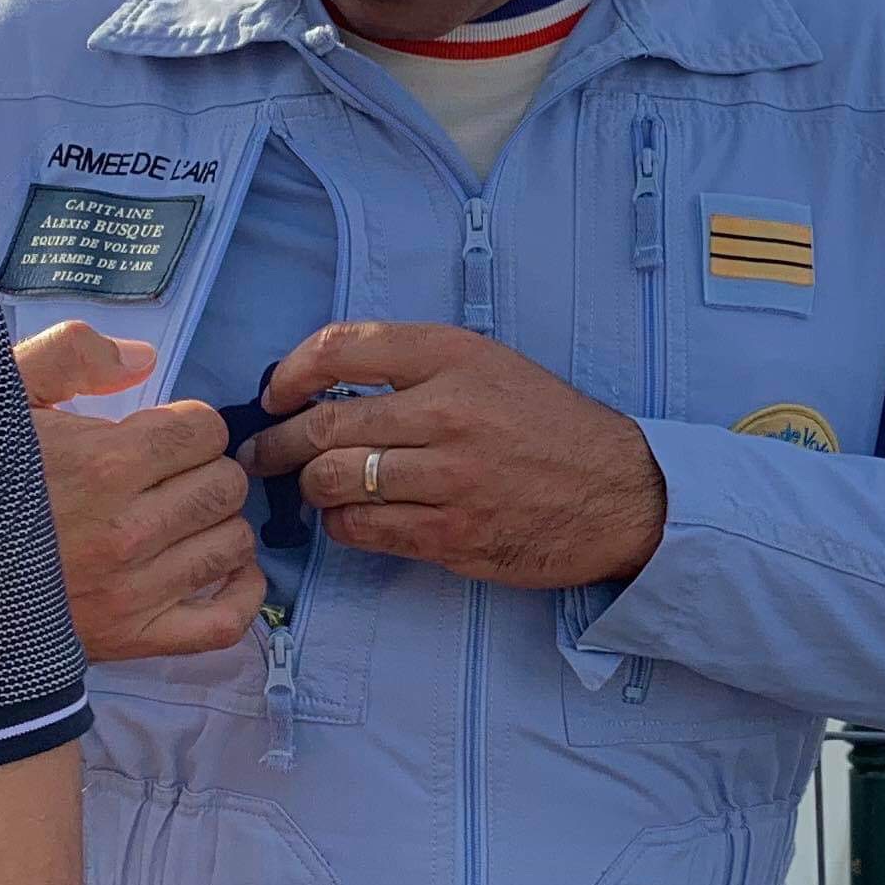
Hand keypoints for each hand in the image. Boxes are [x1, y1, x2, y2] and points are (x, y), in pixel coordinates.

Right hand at [12, 322, 264, 660]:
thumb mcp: (3, 396)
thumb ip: (71, 355)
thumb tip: (145, 359)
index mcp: (104, 465)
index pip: (203, 431)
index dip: (187, 427)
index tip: (160, 437)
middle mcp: (129, 531)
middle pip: (225, 485)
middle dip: (204, 470)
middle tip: (167, 477)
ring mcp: (136, 592)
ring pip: (233, 543)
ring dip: (216, 524)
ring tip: (181, 518)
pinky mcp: (135, 640)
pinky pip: (225, 622)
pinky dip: (240, 592)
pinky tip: (222, 567)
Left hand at [241, 322, 668, 589]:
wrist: (620, 492)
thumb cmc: (549, 425)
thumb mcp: (489, 365)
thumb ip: (414, 366)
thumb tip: (323, 383)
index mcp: (453, 357)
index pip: (340, 349)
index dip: (290, 372)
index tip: (278, 393)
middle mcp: (447, 412)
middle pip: (323, 425)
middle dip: (278, 442)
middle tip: (264, 453)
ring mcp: (447, 479)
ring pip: (332, 482)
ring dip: (308, 487)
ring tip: (311, 487)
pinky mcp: (450, 535)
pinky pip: (362, 530)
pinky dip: (341, 526)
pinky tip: (350, 519)